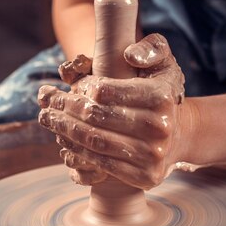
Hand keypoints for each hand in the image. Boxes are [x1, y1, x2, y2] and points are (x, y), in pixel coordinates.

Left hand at [38, 34, 185, 189]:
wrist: (180, 136)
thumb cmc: (160, 95)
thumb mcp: (163, 63)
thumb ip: (151, 48)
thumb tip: (130, 56)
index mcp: (160, 97)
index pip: (104, 91)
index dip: (82, 87)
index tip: (72, 85)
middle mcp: (159, 127)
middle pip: (95, 117)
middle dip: (64, 107)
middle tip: (45, 100)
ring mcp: (152, 155)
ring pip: (94, 141)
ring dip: (63, 129)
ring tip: (47, 118)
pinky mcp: (144, 176)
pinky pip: (101, 163)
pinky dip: (77, 152)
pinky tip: (64, 141)